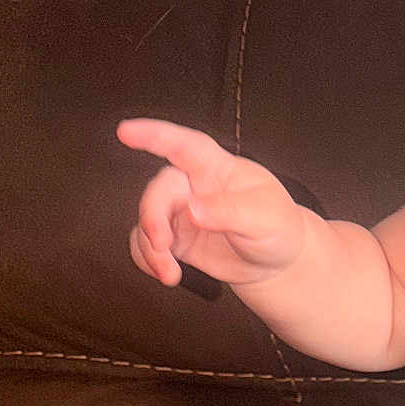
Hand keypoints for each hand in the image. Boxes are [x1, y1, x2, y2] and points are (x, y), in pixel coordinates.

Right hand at [116, 118, 307, 287]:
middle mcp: (193, 186)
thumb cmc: (277, 227)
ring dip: (151, 247)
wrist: (278, 261)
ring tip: (168, 272)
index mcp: (217, 169)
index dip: (154, 134)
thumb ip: (229, 211)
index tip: (126, 132)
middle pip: (160, 191)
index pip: (184, 145)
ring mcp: (182, 213)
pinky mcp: (176, 239)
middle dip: (153, 217)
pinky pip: (147, 244)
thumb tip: (193, 210)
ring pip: (148, 220)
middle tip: (161, 243)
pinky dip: (148, 260)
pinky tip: (164, 273)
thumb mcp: (264, 217)